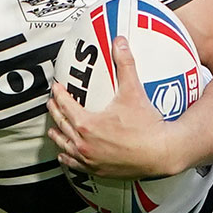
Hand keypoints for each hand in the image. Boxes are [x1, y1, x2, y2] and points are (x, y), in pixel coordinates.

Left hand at [47, 37, 179, 179]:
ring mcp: (90, 159)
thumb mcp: (133, 91)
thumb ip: (125, 64)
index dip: (59, 94)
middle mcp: (84, 143)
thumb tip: (120, 41)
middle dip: (55, 112)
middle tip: (51, 103)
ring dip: (58, 136)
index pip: (66, 105)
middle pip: (61, 124)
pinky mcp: (98, 171)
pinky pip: (76, 165)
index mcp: (87, 124)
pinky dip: (68, 158)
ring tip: (53, 130)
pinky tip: (65, 156)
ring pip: (65, 147)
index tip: (56, 87)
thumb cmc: (147, 124)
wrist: (161, 152)